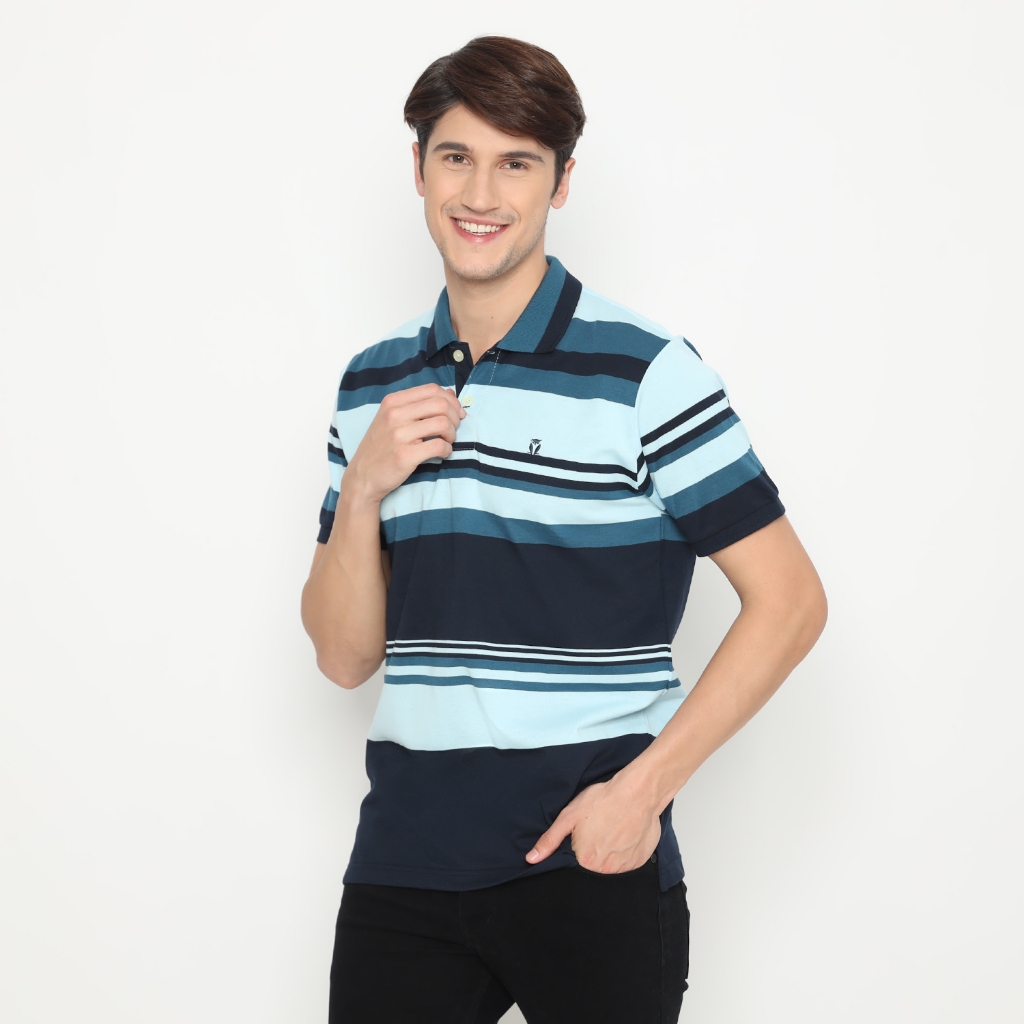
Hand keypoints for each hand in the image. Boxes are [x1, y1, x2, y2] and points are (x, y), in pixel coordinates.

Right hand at [344, 383, 465, 503]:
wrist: (362, 477)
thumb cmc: (380, 447)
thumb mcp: (392, 419)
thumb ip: (419, 405)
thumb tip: (450, 394)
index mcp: (392, 402)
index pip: (432, 389)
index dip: (450, 400)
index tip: (455, 413)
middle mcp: (394, 415)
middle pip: (441, 404)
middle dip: (455, 417)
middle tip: (452, 430)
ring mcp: (399, 435)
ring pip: (443, 424)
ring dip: (452, 434)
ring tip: (446, 442)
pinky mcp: (405, 456)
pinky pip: (439, 446)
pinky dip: (447, 450)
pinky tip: (442, 454)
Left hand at [525, 771, 662, 873]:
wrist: (638, 792)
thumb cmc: (602, 801)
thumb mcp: (569, 816)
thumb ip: (549, 840)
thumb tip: (531, 859)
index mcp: (586, 861)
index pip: (576, 864)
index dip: (578, 848)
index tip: (584, 835)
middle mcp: (606, 870)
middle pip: (594, 866)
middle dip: (594, 851)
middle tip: (598, 830)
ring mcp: (625, 867)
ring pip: (611, 865)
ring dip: (610, 852)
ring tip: (612, 830)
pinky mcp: (640, 861)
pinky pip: (628, 862)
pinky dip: (625, 851)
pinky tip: (624, 834)